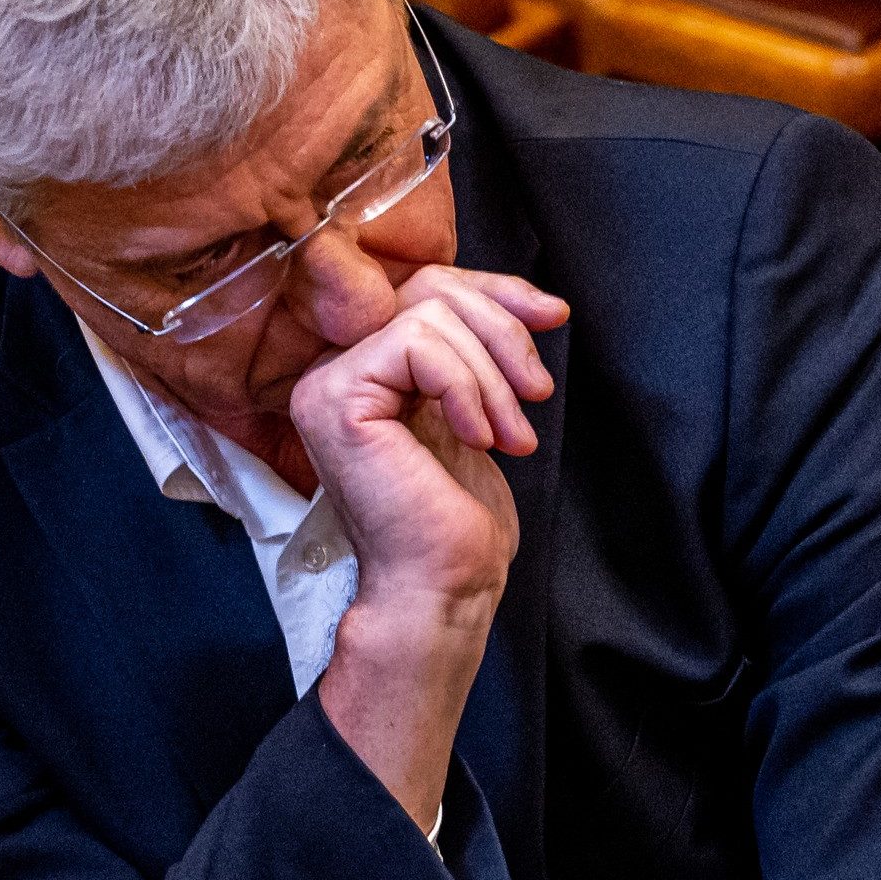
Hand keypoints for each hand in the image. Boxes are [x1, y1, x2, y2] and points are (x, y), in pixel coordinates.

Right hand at [289, 266, 559, 616]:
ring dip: (492, 376)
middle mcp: (334, 371)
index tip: (553, 316)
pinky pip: (417, 345)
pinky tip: (480, 440)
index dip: (496, 293)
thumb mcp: (476, 413)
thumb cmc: (457, 523)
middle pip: (428, 290)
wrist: (439, 588)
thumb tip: (527, 301)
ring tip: (512, 436)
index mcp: (364, 372)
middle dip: (502, 331)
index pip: (427, 291)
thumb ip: (473, 354)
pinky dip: (465, 387)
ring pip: (429, 314)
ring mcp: (328, 384)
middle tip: (537, 394)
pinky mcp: (338, 400)